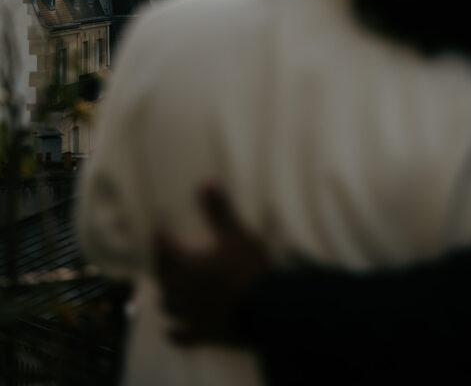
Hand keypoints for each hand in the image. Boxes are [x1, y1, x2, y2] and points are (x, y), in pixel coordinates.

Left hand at [153, 182, 269, 345]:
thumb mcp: (236, 234)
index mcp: (188, 265)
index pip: (164, 249)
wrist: (265, 312)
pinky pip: (180, 336)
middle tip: (161, 256)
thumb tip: (206, 181)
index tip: (158, 229)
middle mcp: (183, 291)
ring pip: (167, 306)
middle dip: (161, 265)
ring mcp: (191, 316)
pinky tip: (171, 331)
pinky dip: (174, 332)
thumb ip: (219, 210)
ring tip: (167, 288)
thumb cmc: (248, 269)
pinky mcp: (202, 335)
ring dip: (166, 295)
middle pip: (163, 277)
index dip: (160, 238)